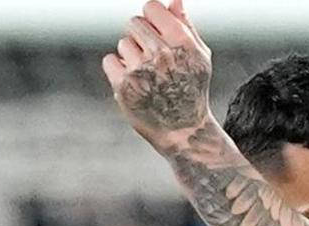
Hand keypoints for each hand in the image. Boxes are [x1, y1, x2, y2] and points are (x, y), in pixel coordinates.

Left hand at [102, 0, 213, 151]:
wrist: (184, 131)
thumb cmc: (192, 90)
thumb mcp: (198, 57)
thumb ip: (185, 25)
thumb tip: (174, 0)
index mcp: (182, 42)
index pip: (151, 7)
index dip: (152, 18)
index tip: (157, 33)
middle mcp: (162, 54)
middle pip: (134, 23)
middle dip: (141, 38)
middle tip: (154, 60)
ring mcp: (141, 70)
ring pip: (123, 44)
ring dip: (132, 56)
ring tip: (148, 76)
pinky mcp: (124, 86)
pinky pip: (110, 60)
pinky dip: (118, 70)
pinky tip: (135, 82)